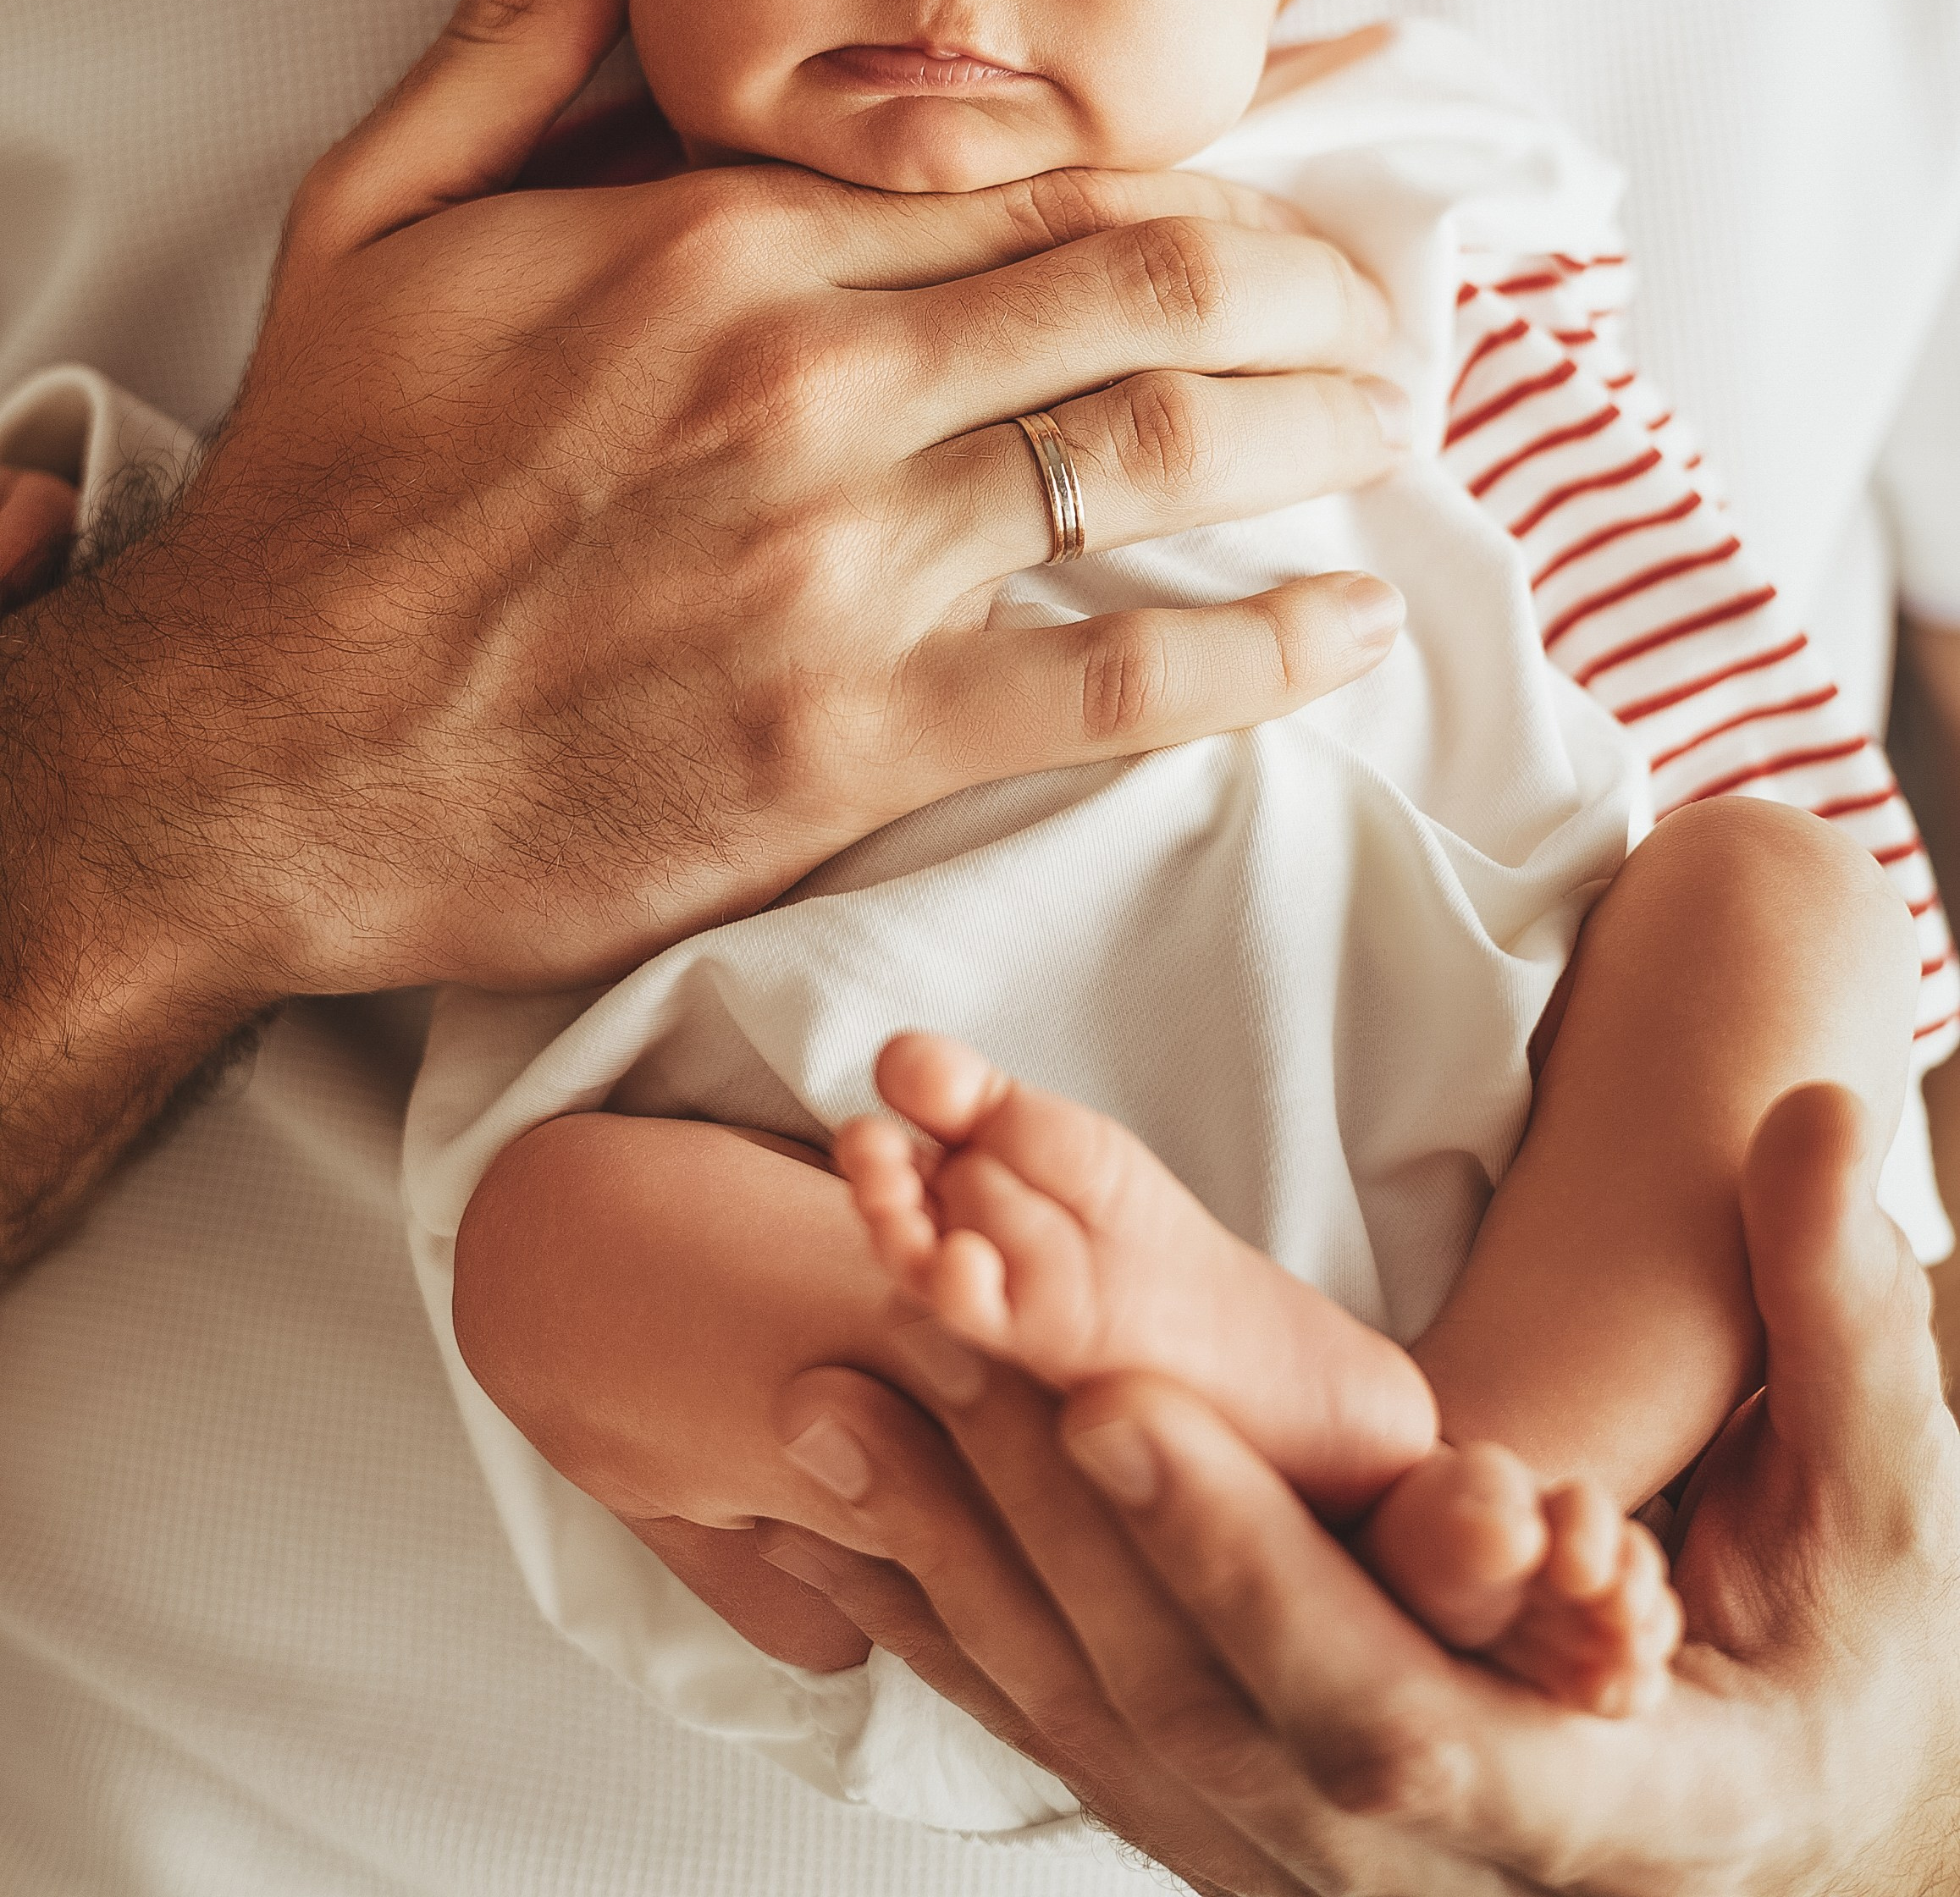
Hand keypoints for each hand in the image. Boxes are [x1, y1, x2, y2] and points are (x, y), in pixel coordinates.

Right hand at [0, 0, 1406, 1264]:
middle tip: (1382, 312)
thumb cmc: (325, 487)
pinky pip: (1114, 677)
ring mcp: (843, 559)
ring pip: (1162, 449)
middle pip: (1146, 282)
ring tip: (1394, 428)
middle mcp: (814, 377)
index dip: (1199, 178)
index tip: (1285, 199)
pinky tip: (1344, 632)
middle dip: (1307, 288)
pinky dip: (1258, 652)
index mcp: (723, 240)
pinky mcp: (851, 735)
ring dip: (1320, 431)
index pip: (1032, 170)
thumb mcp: (378, 206)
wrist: (249, 753)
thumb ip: (521, 27)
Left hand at [757, 1083, 1959, 1895]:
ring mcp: (1305, 1861)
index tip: (1118, 1400)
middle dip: (1052, 1522)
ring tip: (826, 1398)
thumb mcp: (1886, 1512)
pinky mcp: (1240, 1822)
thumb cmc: (1849, 1659)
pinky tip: (832, 1523)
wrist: (1784, 1820)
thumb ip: (1846, 1320)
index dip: (1242, 1557)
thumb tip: (1825, 1123)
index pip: (1378, 1700)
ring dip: (958, 1561)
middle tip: (931, 1336)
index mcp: (1580, 1808)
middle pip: (1194, 1705)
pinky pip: (1073, 1735)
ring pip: (1102, 1727)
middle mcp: (1410, 1869)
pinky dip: (951, 1628)